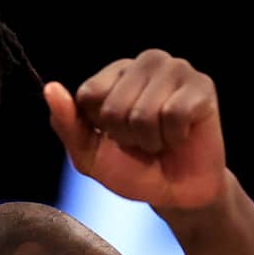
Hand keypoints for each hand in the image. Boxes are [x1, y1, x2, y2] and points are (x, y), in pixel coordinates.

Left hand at [45, 50, 226, 213]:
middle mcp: (147, 61)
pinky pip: (174, 115)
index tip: (114, 135)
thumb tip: (50, 88)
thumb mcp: (88, 154)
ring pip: (143, 112)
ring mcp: (178, 70)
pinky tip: (181, 136)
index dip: (99, 127)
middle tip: (142, 141)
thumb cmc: (132, 169)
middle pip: (114, 106)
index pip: (89, 95)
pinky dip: (173, 137)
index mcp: (116, 72)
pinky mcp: (203, 86)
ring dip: (149, 139)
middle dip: (125, 136)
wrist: (176, 192)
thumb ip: (66, 123)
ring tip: (160, 139)